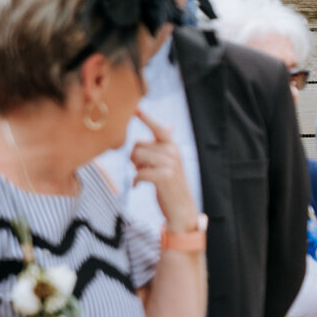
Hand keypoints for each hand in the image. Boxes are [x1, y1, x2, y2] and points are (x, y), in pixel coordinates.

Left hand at [129, 112, 194, 229]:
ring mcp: (170, 164)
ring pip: (136, 157)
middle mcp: (173, 152)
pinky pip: (138, 173)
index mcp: (173, 146)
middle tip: (142, 169)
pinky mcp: (164, 177)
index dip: (146, 118)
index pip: (158, 129)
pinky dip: (135, 181)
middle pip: (137, 145)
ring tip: (142, 176)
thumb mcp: (171, 162)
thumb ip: (166, 145)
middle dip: (134, 158)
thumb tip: (170, 125)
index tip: (135, 108)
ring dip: (134, 169)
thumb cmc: (172, 184)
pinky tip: (138, 186)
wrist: (182, 208)